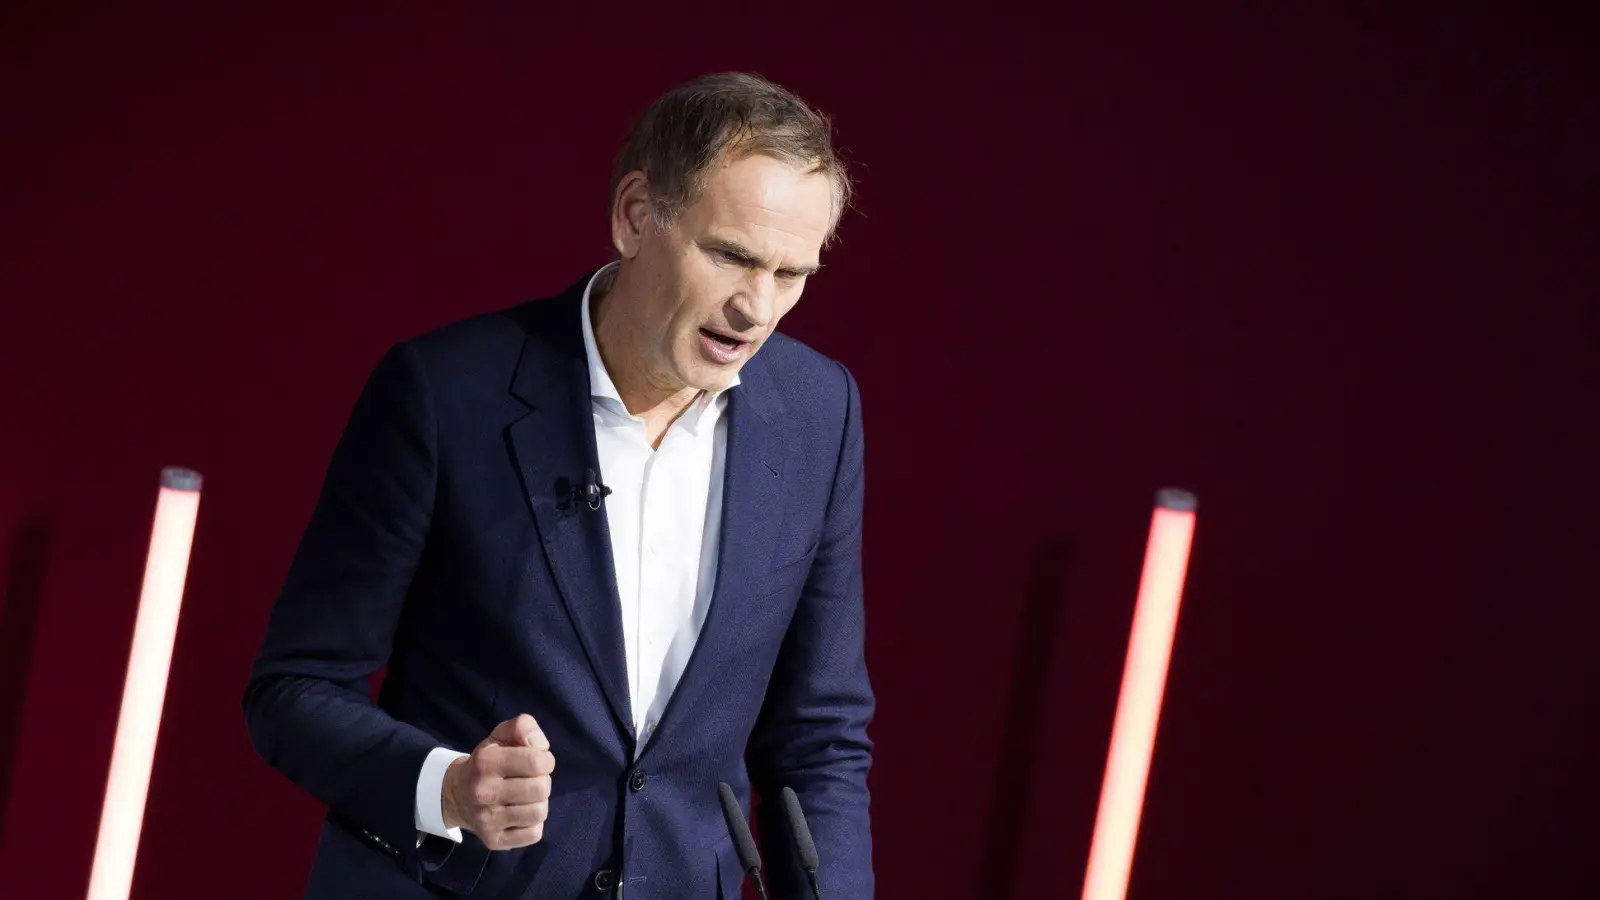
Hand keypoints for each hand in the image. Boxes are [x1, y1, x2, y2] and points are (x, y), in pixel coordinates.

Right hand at [441, 714, 555, 849]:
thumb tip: (541, 746)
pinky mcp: (493, 840)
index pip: (538, 762)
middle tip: (529, 780)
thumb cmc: (487, 761)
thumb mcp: (500, 736)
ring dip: (539, 803)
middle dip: (542, 781)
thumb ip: (523, 727)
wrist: (456, 795)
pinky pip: (534, 834)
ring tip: (525, 797)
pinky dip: (533, 824)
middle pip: (541, 789)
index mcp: (485, 762)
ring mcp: (487, 820)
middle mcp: (483, 792)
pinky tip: (520, 815)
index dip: (546, 760)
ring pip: (539, 812)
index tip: (537, 762)